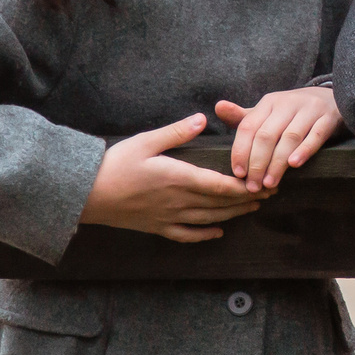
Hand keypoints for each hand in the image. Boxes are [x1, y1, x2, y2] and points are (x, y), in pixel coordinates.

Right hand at [80, 113, 259, 242]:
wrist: (84, 194)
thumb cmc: (113, 164)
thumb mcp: (144, 141)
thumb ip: (176, 132)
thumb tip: (202, 119)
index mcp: (178, 178)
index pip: (221, 186)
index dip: (246, 187)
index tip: (265, 183)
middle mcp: (178, 201)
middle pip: (221, 204)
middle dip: (247, 199)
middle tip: (270, 194)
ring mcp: (168, 217)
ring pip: (209, 219)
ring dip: (233, 215)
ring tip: (253, 208)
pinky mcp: (157, 227)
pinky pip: (187, 235)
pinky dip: (206, 235)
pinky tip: (218, 232)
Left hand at [215, 87, 343, 192]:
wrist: (332, 98)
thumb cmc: (293, 112)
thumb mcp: (269, 111)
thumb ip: (244, 117)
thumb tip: (218, 107)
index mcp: (268, 102)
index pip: (248, 127)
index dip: (241, 151)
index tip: (238, 174)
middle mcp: (287, 103)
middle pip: (267, 135)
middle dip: (257, 163)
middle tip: (253, 186)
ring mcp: (309, 109)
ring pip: (289, 138)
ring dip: (277, 163)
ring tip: (270, 183)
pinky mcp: (328, 118)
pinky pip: (316, 135)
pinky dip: (304, 150)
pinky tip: (294, 165)